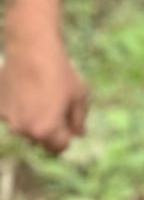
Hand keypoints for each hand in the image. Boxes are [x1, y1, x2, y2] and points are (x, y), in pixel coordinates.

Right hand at [1, 33, 90, 153]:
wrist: (31, 52)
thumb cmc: (60, 73)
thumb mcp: (79, 95)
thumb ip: (79, 119)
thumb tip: (79, 134)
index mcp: (46, 131)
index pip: (59, 148)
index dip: (66, 138)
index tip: (69, 125)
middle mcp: (24, 131)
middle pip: (40, 139)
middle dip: (50, 129)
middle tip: (57, 106)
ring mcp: (8, 120)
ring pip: (25, 128)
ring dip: (33, 119)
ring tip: (41, 95)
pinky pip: (12, 115)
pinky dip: (19, 108)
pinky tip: (26, 90)